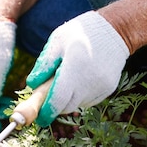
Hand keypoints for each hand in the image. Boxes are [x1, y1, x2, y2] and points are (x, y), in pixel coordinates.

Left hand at [26, 11, 128, 126]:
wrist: (114, 29)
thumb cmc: (81, 32)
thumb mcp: (57, 41)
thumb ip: (44, 64)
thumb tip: (31, 85)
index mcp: (74, 66)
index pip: (58, 99)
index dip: (46, 111)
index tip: (39, 117)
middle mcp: (90, 80)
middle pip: (67, 106)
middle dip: (55, 105)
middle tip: (48, 94)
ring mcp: (102, 86)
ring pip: (78, 104)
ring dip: (69, 98)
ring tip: (68, 78)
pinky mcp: (109, 88)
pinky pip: (89, 100)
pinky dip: (81, 94)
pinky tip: (82, 77)